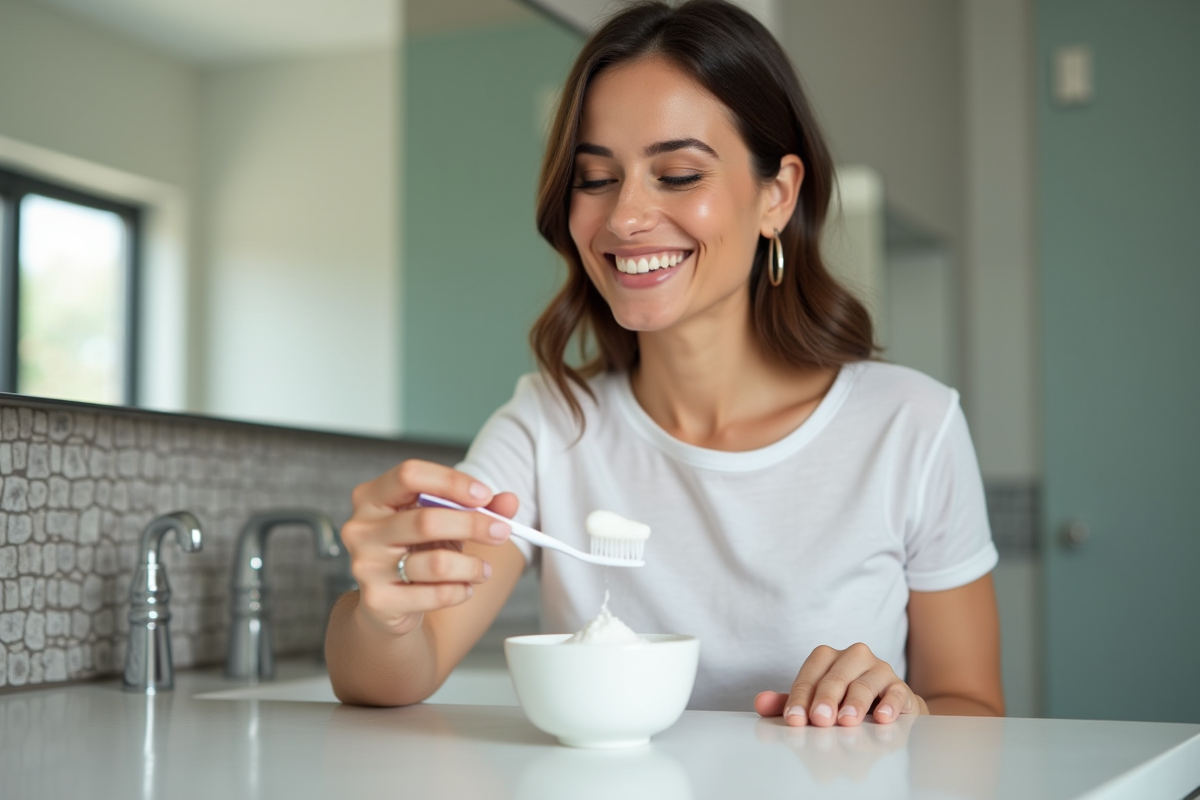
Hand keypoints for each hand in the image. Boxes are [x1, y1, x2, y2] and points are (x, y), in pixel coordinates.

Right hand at [339, 459, 516, 638]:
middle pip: (426, 520)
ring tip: (483, 570)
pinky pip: (435, 595)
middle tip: (502, 532)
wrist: (388, 604)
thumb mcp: (445, 522)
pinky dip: (461, 591)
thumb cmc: (416, 551)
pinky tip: (464, 589)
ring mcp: (366, 566)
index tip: (484, 495)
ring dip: (472, 566)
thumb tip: (510, 501)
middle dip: (474, 525)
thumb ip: (479, 507)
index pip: (410, 475)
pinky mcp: (378, 601)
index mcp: (373, 496)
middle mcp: (362, 529)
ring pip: (436, 563)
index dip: (452, 482)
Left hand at [754, 642, 927, 726]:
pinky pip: (896, 692)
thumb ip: (789, 702)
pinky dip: (889, 704)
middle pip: (835, 677)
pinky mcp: (900, 686)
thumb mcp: (814, 702)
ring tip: (847, 721)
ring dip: (854, 704)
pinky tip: (882, 717)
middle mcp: (853, 657)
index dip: (799, 698)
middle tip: (819, 720)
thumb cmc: (843, 702)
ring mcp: (879, 669)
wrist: (885, 707)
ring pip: (864, 683)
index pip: (809, 676)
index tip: (793, 719)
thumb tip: (760, 704)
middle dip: (825, 699)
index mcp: (827, 657)